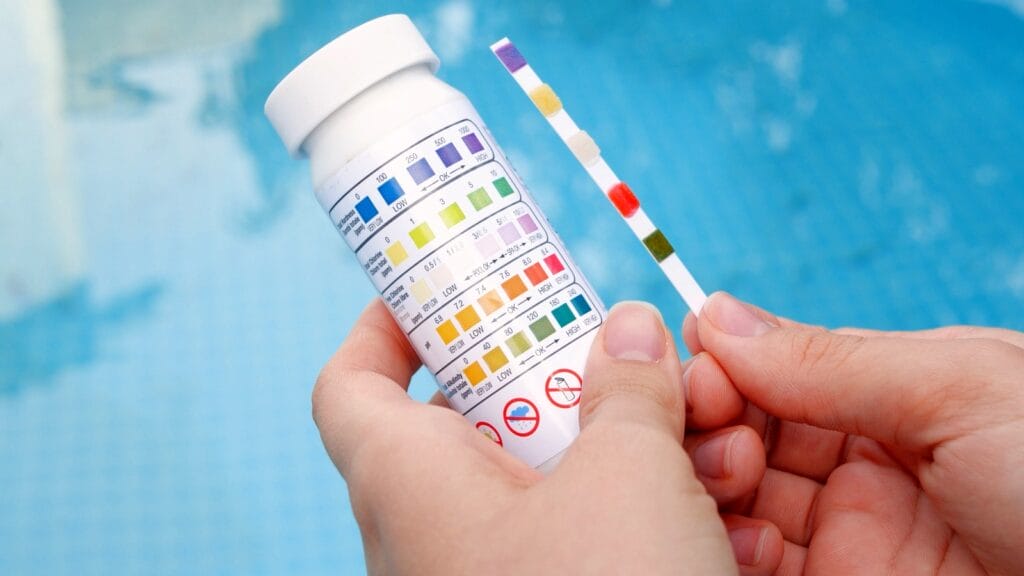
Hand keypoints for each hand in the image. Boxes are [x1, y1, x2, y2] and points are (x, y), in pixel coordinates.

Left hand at [313, 300, 763, 573]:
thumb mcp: (629, 474)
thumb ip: (628, 388)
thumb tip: (629, 329)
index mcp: (409, 483)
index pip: (353, 384)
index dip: (385, 325)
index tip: (438, 288)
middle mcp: (432, 535)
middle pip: (470, 422)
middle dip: (550, 380)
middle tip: (614, 351)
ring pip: (541, 484)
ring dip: (618, 446)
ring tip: (699, 432)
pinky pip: (575, 541)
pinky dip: (632, 509)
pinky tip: (714, 508)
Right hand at [683, 292, 1023, 574]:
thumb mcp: (964, 389)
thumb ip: (833, 359)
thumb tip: (718, 313)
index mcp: (898, 390)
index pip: (775, 366)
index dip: (725, 363)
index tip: (696, 370)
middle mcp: (866, 459)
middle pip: (748, 429)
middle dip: (711, 420)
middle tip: (708, 428)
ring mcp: (854, 532)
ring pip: (742, 496)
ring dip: (712, 482)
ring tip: (730, 480)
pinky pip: (760, 567)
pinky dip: (731, 549)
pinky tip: (743, 539)